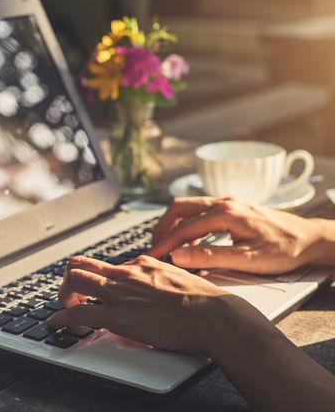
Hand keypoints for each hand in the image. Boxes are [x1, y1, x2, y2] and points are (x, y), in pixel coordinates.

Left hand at [47, 254, 240, 354]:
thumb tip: (149, 280)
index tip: (90, 285)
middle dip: (71, 278)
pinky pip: (78, 313)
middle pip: (82, 265)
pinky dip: (61, 317)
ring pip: (76, 281)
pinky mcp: (117, 316)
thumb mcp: (175, 276)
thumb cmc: (200, 299)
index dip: (93, 275)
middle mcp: (125, 274)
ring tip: (63, 306)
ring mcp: (119, 293)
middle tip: (70, 293)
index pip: (104, 264)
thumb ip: (157, 276)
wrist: (210, 314)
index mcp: (140, 264)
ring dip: (64, 294)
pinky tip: (55, 323)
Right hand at [150, 196, 327, 273]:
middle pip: (179, 207)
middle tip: (154, 247)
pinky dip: (188, 225)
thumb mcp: (248, 259)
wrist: (309, 238)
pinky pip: (200, 211)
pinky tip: (191, 243)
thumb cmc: (284, 249)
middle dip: (162, 227)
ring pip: (188, 207)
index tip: (152, 256)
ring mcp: (227, 202)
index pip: (184, 227)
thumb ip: (211, 257)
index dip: (165, 243)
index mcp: (225, 213)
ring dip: (174, 225)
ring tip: (168, 246)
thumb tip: (179, 256)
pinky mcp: (230, 207)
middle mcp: (223, 202)